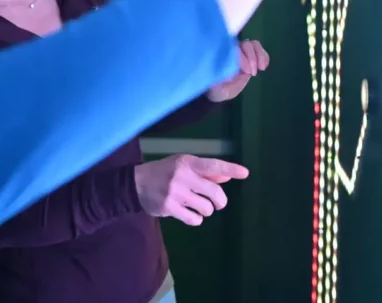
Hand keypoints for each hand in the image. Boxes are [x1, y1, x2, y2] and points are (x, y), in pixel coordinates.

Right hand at [133, 154, 248, 225]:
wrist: (135, 184)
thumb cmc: (163, 172)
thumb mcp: (182, 166)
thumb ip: (204, 172)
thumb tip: (227, 176)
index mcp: (187, 162)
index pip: (213, 165)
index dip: (230, 168)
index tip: (245, 173)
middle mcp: (182, 175)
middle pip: (215, 192)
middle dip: (220, 201)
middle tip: (217, 203)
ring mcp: (175, 192)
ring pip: (206, 208)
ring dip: (206, 210)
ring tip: (197, 206)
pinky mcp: (169, 207)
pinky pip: (194, 219)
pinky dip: (196, 219)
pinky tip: (189, 214)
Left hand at [207, 39, 269, 101]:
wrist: (221, 90)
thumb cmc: (216, 88)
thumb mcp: (216, 87)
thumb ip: (219, 80)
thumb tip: (229, 74)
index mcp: (222, 55)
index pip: (235, 49)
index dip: (243, 59)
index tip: (246, 72)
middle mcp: (232, 51)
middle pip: (246, 44)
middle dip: (252, 58)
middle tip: (252, 73)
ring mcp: (241, 53)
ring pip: (253, 44)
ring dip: (260, 55)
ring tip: (261, 68)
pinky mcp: (251, 58)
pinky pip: (260, 51)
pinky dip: (264, 57)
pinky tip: (263, 68)